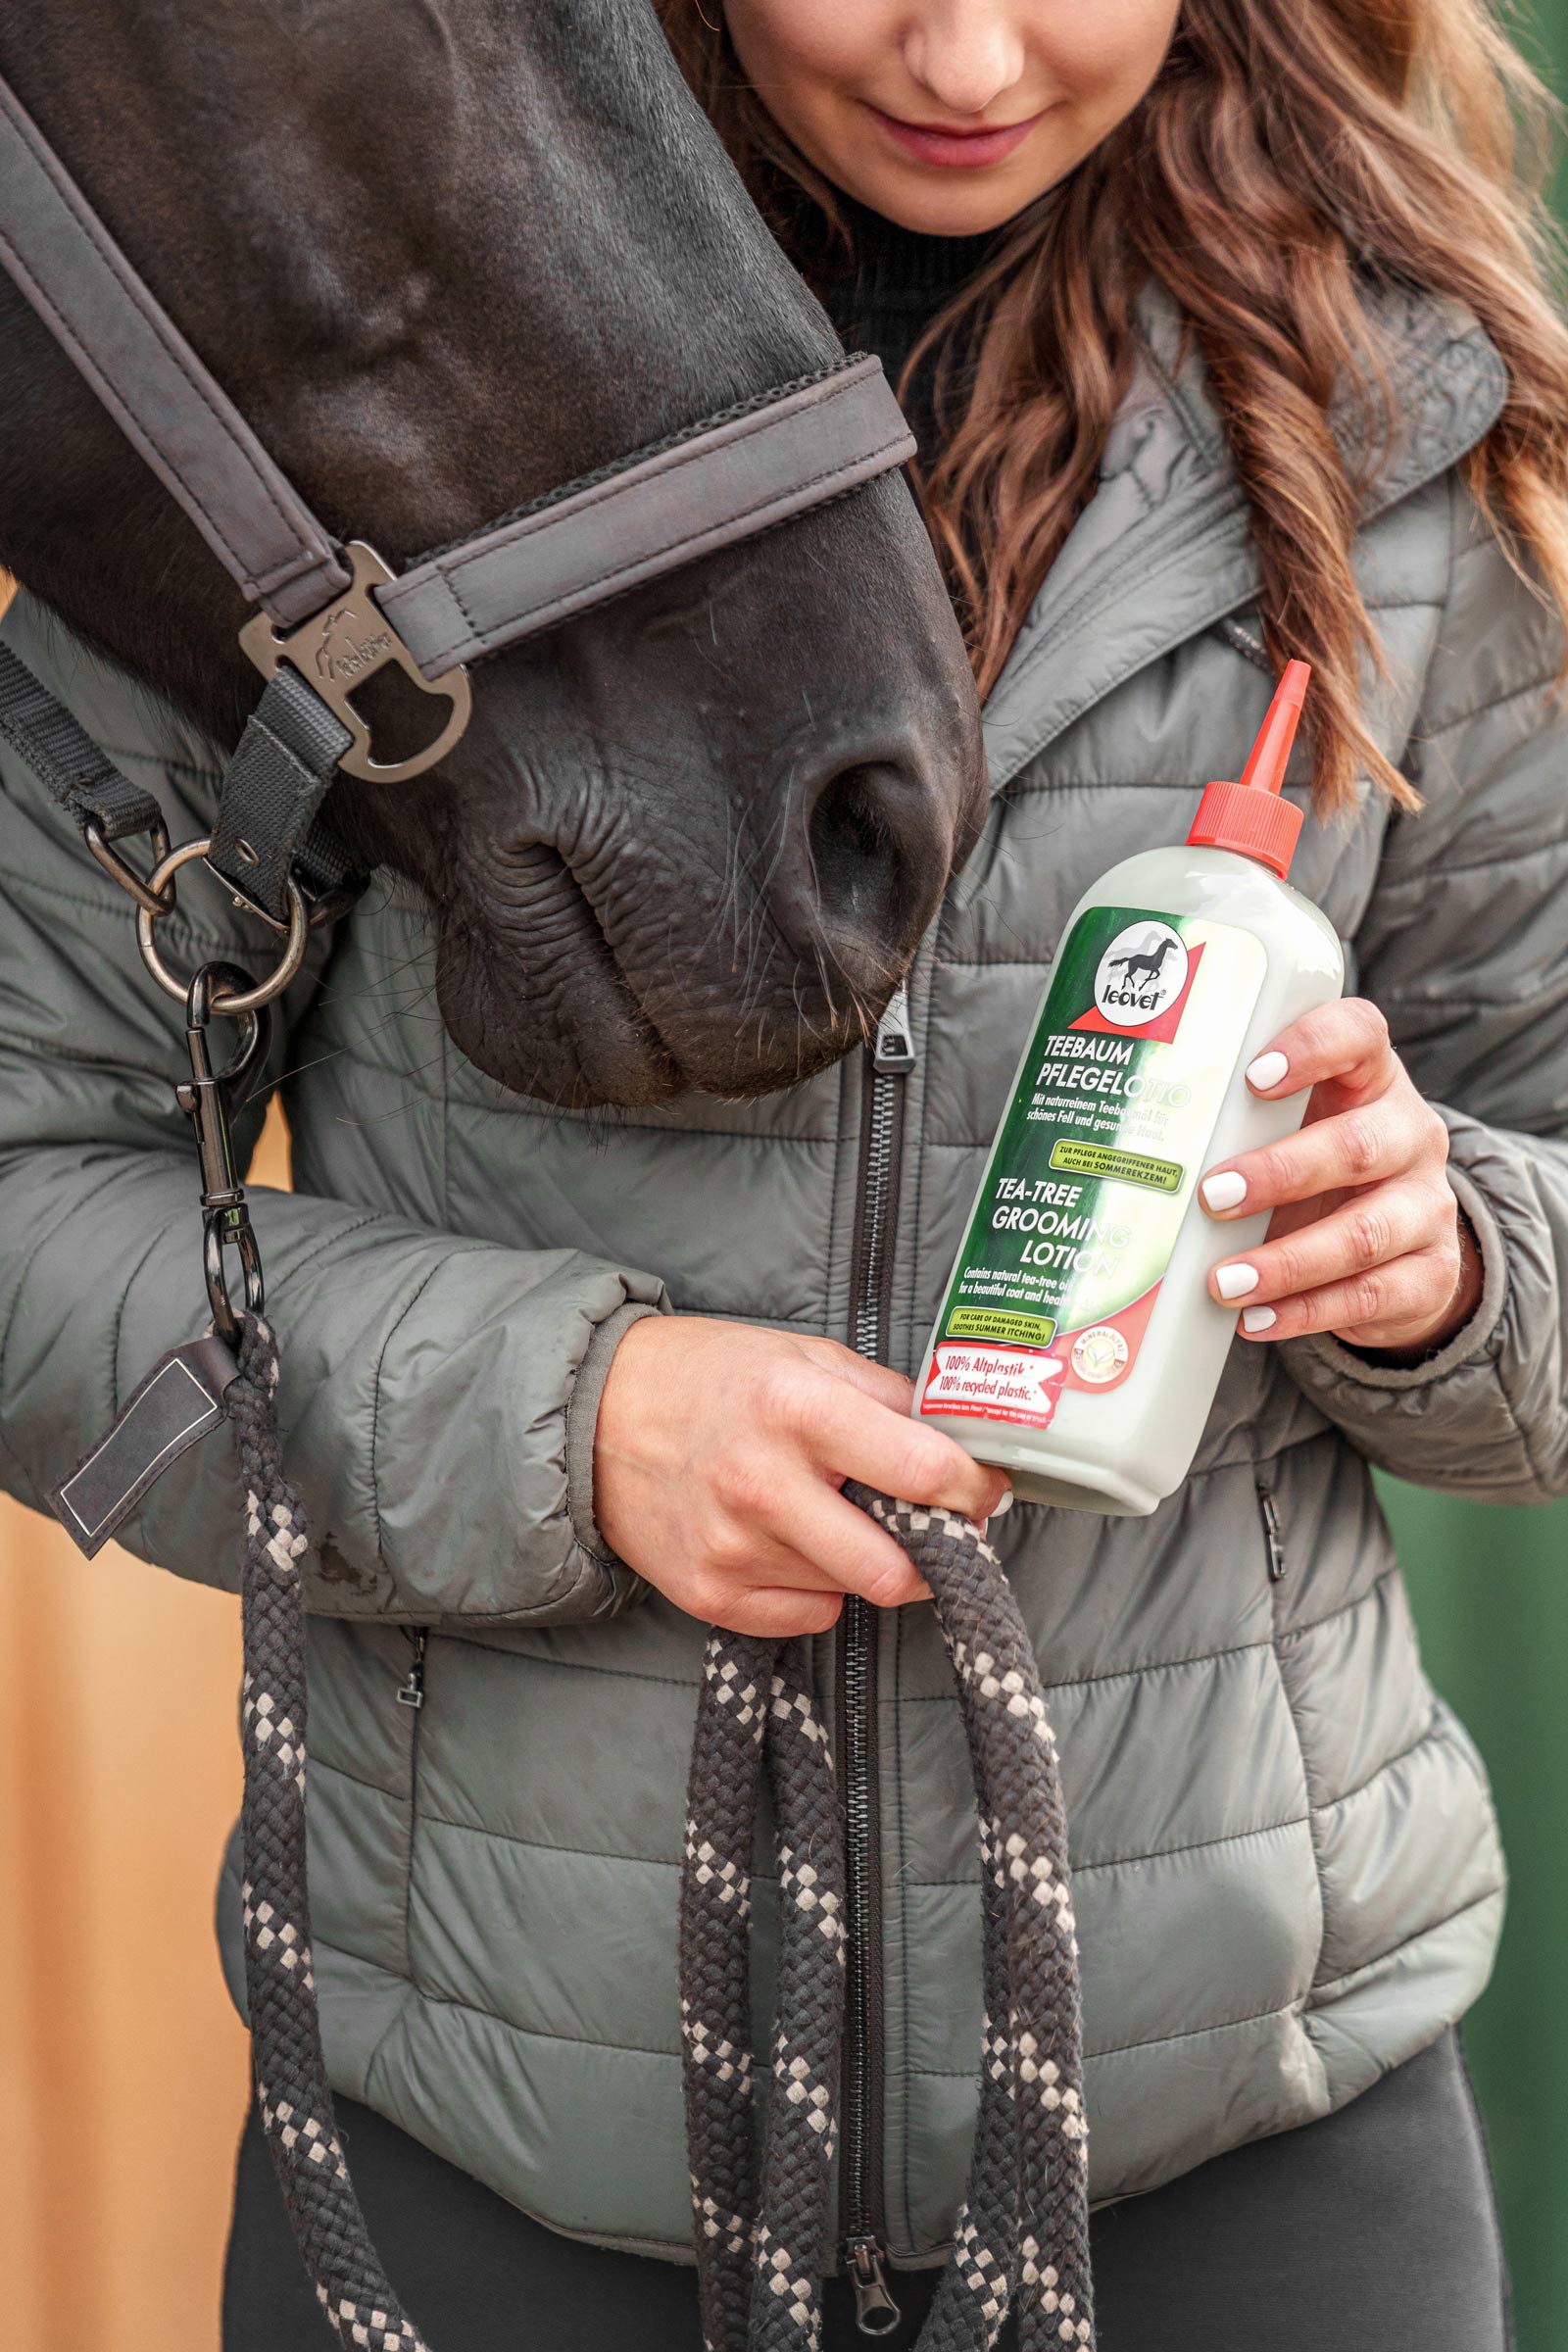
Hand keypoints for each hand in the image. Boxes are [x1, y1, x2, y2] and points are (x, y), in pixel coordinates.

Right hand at [594, 1315, 1009, 1637]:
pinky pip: (808, 1617)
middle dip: (933, 1552)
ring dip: (866, 1563)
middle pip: (896, 1567)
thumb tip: (964, 1442)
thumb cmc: (711, 1378)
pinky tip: (793, 1544)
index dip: (974, 1490)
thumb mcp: (804, 1357)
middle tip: (932, 1527)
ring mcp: (732, 1548)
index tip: (985, 1490)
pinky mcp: (708, 1595)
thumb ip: (885, 1399)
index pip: (924, 1473)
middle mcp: (762, 1485)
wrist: (594, 1416)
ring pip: (854, 1592)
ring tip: (838, 1517)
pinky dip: (818, 1589)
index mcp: (797, 1409)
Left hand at [1199, 998, 1480, 1354]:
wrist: (1399, 1246)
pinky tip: (1255, 1318)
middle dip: (1280, 1173)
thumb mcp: (1287, 1133)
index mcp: (1370, 1081)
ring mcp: (1426, 1207)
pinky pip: (1370, 1295)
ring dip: (1287, 1261)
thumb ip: (1238, 1124)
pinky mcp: (1429, 1274)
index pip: (1359, 1034)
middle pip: (1358, 1144)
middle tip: (1213, 1197)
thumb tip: (1124, 1151)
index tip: (1254, 1076)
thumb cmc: (1315, 1172)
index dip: (1313, 1047)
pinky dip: (1306, 1311)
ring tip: (1224, 1282)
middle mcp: (1411, 1135)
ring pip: (1364, 1232)